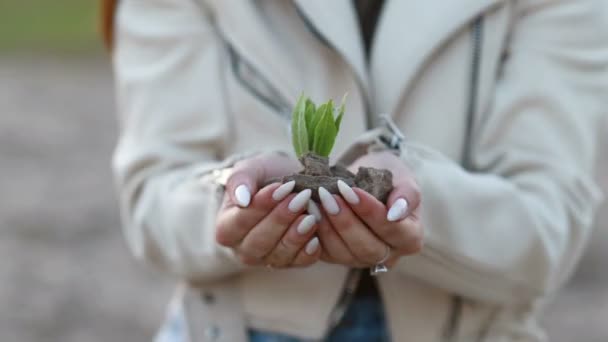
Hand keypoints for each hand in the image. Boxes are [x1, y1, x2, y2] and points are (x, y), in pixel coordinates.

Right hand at [215, 153, 321, 267]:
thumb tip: (242, 200)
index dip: (259, 207)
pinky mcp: (291, 262)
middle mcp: (244, 249)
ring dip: (296, 235)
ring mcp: (268, 258)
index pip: (238, 223)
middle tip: (300, 198)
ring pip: (280, 254)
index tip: (279, 188)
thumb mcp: (251, 169)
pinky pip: (300, 262)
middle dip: (281, 219)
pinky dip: (308, 252)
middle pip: (259, 242)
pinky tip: (316, 238)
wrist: (290, 184)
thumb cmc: (265, 176)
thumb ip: (240, 180)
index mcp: (227, 228)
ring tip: (311, 216)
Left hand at [316, 151, 422, 268]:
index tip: (353, 191)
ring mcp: (361, 259)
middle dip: (345, 221)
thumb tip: (396, 213)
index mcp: (409, 238)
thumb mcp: (403, 176)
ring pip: (344, 253)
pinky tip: (307, 212)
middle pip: (368, 248)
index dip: (371, 212)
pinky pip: (325, 252)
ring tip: (315, 202)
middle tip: (327, 195)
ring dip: (327, 227)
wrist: (366, 177)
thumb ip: (407, 194)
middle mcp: (388, 255)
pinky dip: (314, 232)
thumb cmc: (389, 176)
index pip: (393, 231)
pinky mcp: (337, 257)